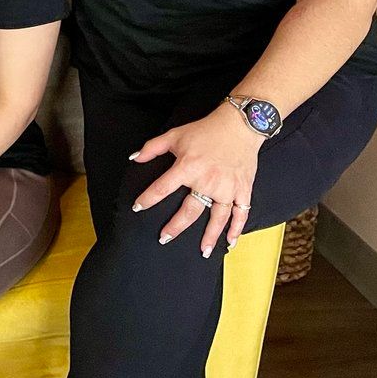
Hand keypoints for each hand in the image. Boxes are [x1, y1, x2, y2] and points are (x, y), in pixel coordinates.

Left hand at [131, 104, 263, 256]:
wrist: (239, 126)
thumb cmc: (205, 131)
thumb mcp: (174, 135)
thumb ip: (152, 147)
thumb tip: (133, 158)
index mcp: (187, 168)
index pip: (162, 188)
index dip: (148, 199)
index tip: (137, 208)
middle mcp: (207, 181)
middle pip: (189, 211)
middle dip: (175, 227)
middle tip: (164, 238)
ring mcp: (226, 188)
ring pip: (217, 218)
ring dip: (209, 236)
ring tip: (202, 252)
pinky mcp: (242, 190)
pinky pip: (240, 213)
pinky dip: (236, 229)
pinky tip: (230, 242)